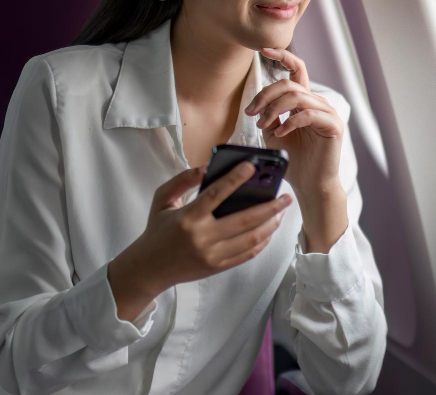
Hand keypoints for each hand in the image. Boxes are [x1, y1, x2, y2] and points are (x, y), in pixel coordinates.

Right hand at [112, 162, 292, 303]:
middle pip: (245, 220)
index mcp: (188, 218)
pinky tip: (269, 229)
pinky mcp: (218, 267)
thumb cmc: (157, 230)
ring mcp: (213, 255)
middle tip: (286, 195)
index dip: (235, 179)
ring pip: (251, 239)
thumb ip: (182, 180)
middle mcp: (203, 238)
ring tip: (281, 211)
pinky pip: (248, 254)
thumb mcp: (162, 200)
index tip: (251, 166)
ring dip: (271, 224)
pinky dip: (262, 241)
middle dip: (270, 206)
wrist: (149, 269)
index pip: (215, 195)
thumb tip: (206, 167)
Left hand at [246, 47, 343, 196]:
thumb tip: (257, 104)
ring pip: (297, 97)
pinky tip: (280, 132)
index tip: (263, 50)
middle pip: (289, 84)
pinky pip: (308, 114)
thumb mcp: (275, 133)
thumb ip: (269, 115)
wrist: (311, 183)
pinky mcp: (333, 125)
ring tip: (262, 124)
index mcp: (305, 100)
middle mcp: (318, 102)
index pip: (296, 70)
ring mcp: (327, 112)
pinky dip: (290, 122)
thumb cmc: (294, 159)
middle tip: (251, 113)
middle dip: (265, 96)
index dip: (282, 56)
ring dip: (274, 109)